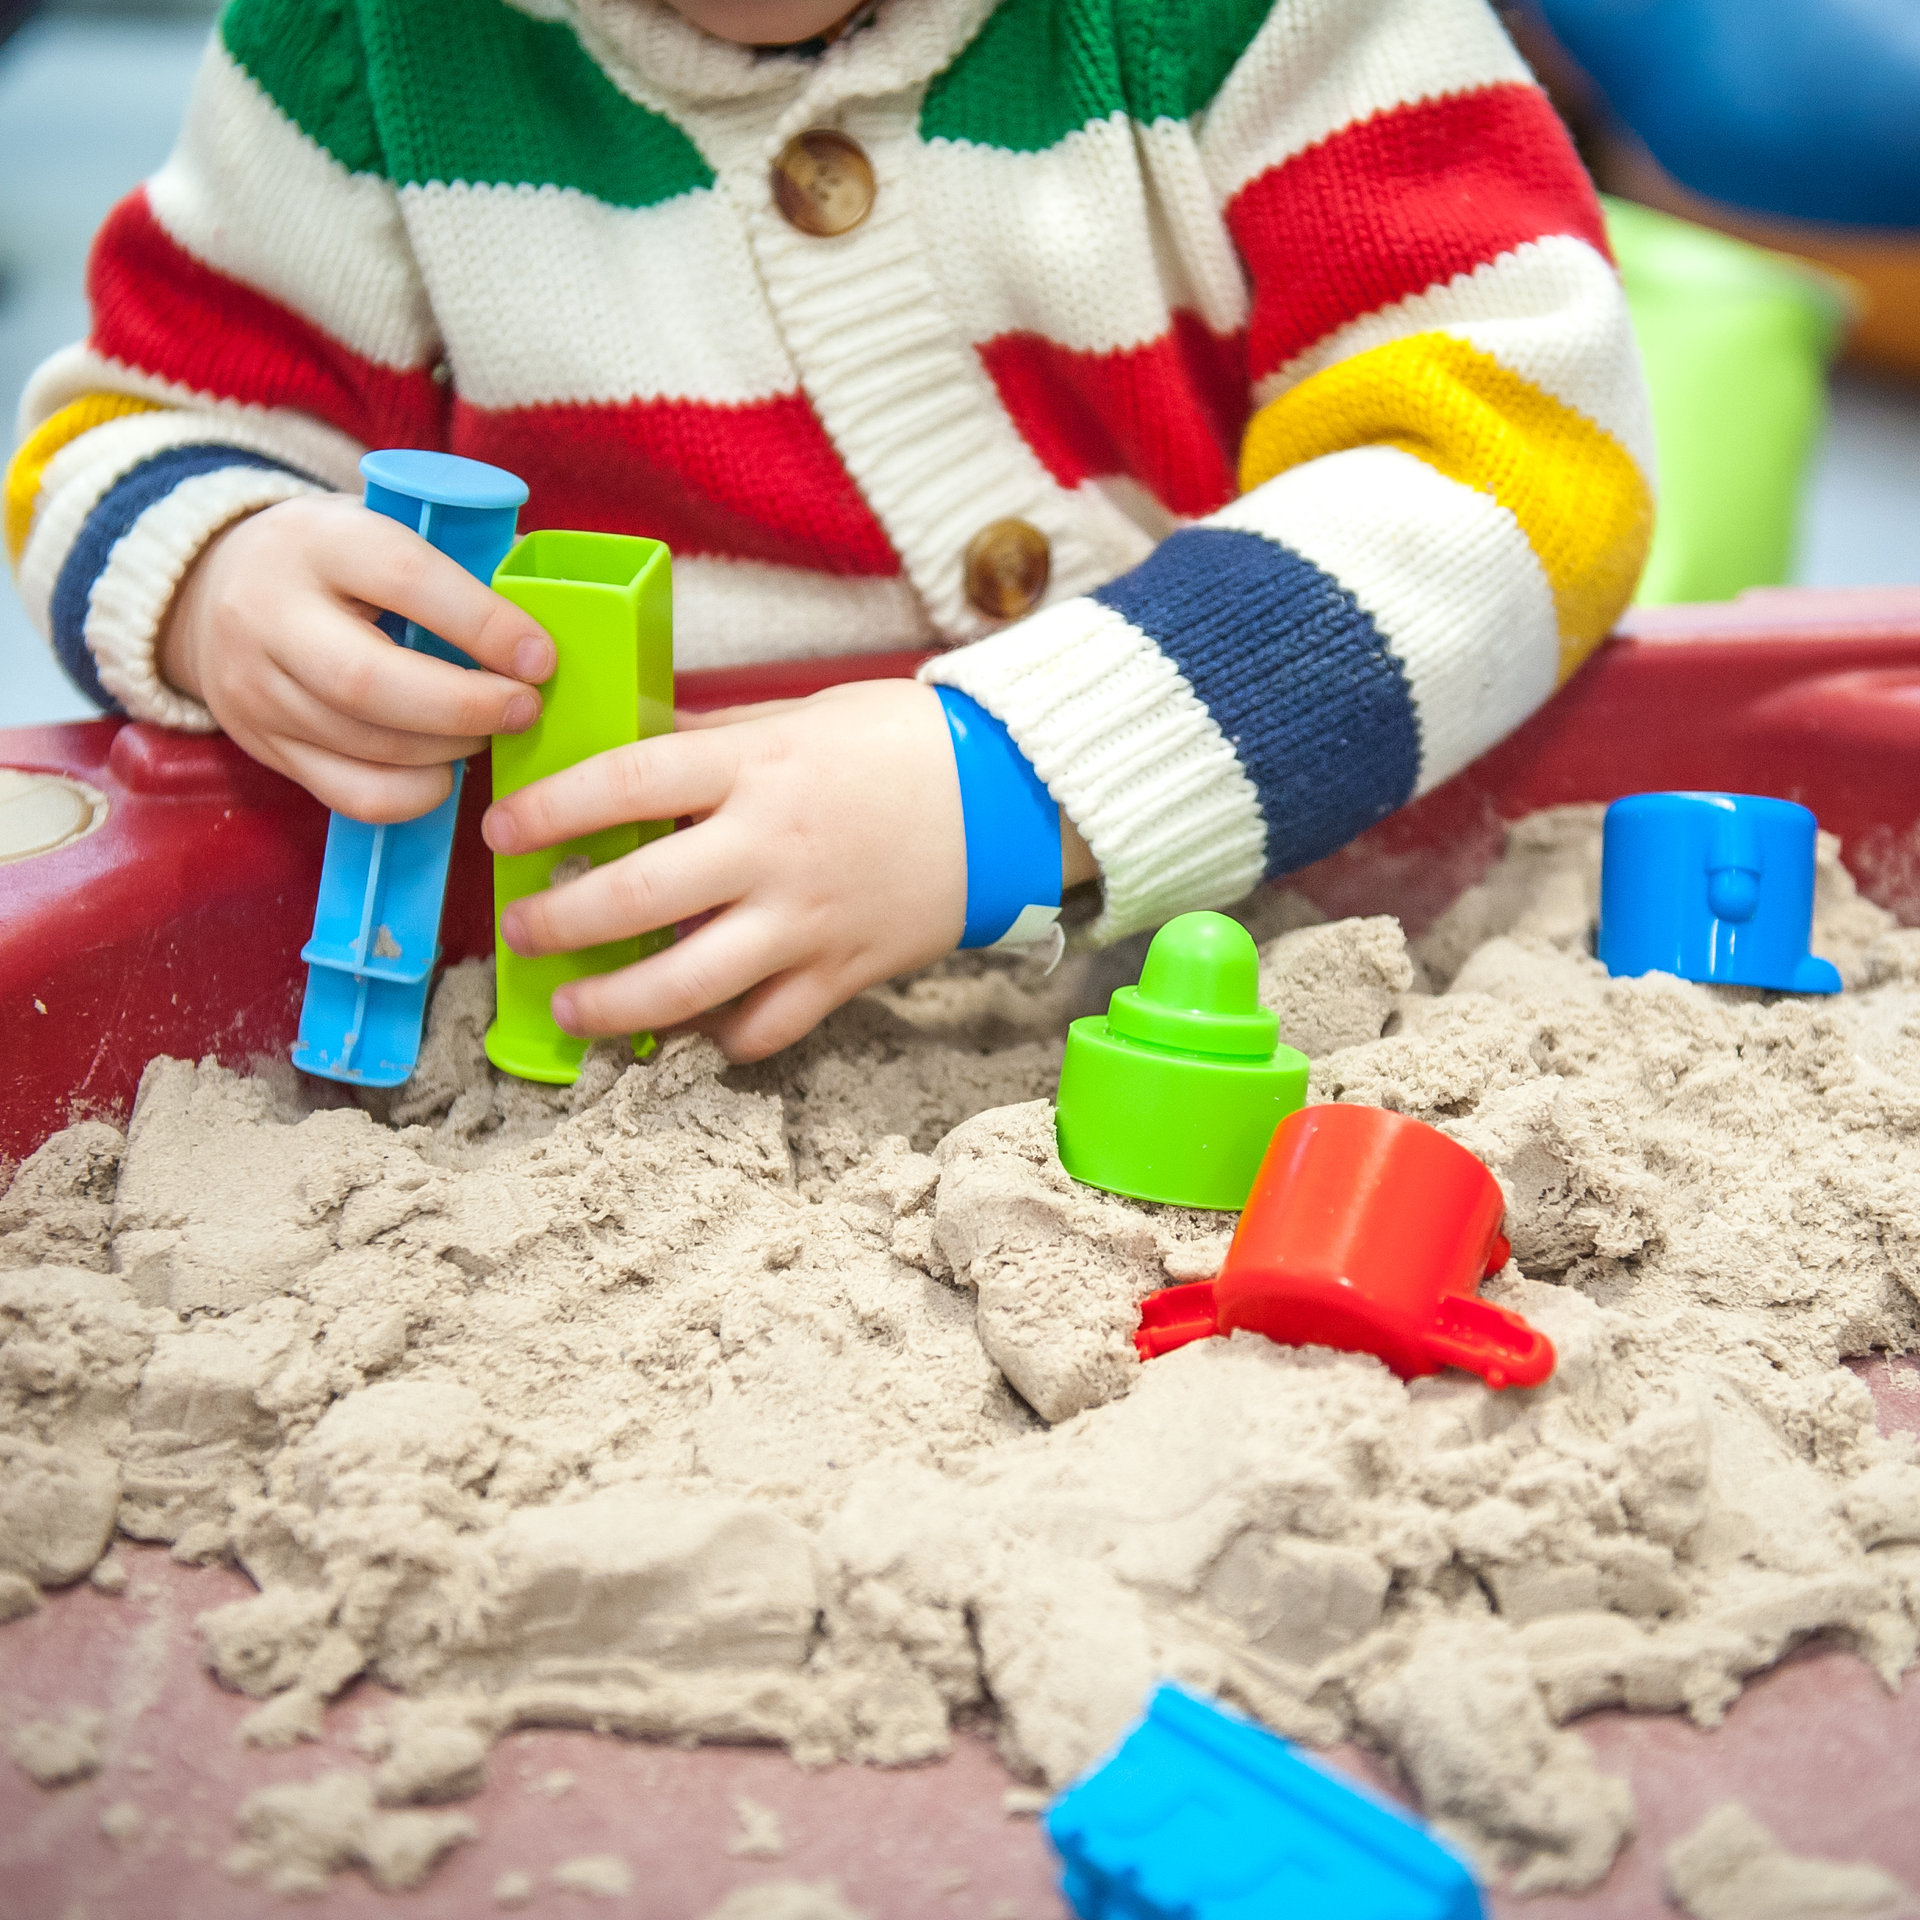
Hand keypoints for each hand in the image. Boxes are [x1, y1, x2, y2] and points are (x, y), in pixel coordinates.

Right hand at [159, 495, 554, 821]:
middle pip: (372, 682)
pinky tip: (444, 766)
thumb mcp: (382, 530)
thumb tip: (547, 614)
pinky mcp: (263, 746)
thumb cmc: (337, 561)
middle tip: (525, 708)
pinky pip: (354, 794)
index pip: (404, 580)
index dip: (483, 624)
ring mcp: (257, 688)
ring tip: (492, 729)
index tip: (541, 656)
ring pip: (367, 743)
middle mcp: (270, 614)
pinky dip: (417, 792)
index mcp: (317, 541)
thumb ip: (456, 563)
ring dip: (451, 747)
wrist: (218, 589)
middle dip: (468, 706)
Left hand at [481, 679, 968, 1060]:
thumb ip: (709, 740)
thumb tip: (622, 743)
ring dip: (614, 1007)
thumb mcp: (796, 718)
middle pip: (636, 897)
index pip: (627, 783)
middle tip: (522, 932)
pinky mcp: (844, 973)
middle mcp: (774, 848)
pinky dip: (723, 1039)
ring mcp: (809, 920)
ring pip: (690, 985)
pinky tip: (694, 1028)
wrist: (1011, 797)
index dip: (551, 810)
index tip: (504, 831)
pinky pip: (766, 1027)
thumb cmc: (901, 745)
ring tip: (574, 1010)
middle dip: (558, 922)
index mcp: (758, 768)